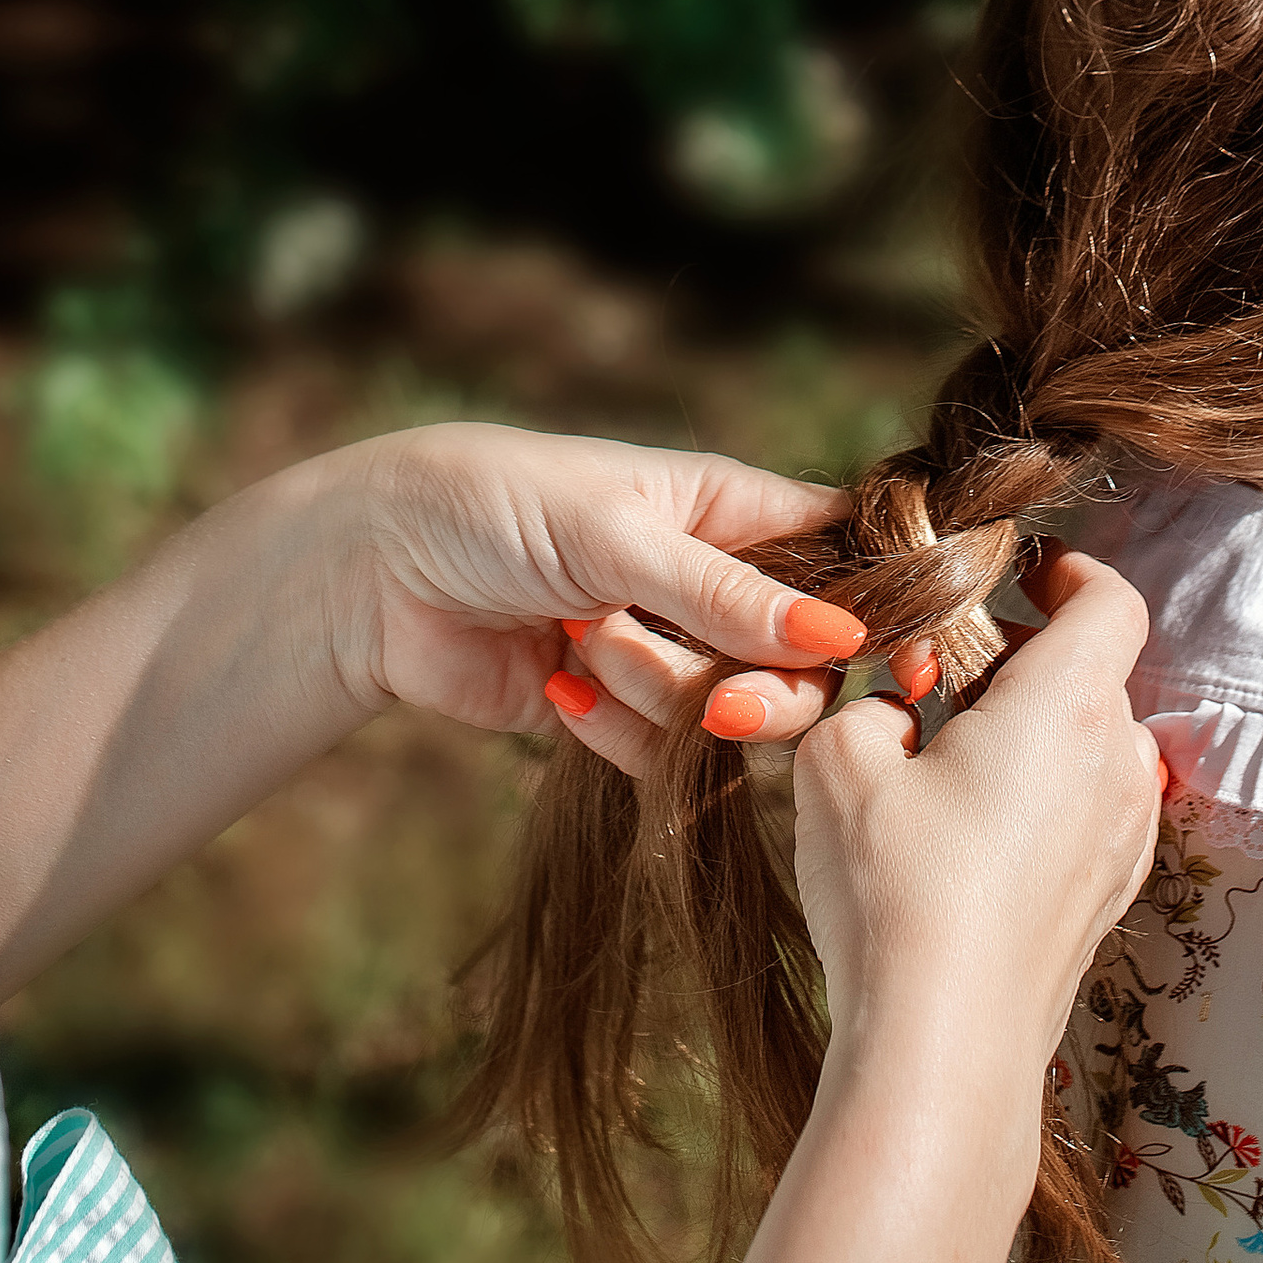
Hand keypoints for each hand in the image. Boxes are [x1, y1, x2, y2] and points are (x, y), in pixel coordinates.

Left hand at [319, 423, 863, 758]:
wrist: (376, 573)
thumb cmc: (497, 508)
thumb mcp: (616, 535)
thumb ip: (725, 593)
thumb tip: (841, 637)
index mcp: (729, 508)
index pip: (842, 554)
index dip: (874, 606)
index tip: (886, 661)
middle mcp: (712, 581)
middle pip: (802, 660)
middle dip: (762, 688)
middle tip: (718, 701)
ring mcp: (666, 650)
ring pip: (727, 713)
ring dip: (660, 696)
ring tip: (583, 642)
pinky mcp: (615, 712)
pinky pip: (660, 755)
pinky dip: (615, 734)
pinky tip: (556, 686)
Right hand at [792, 548, 1160, 1079]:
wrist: (940, 1048)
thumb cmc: (897, 893)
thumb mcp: (840, 762)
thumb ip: (869, 703)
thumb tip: (899, 713)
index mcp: (1070, 704)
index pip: (1111, 600)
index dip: (1068, 573)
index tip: (1020, 578)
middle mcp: (1118, 765)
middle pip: (1093, 673)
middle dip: (1021, 660)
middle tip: (938, 681)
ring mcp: (1124, 840)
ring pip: (1095, 747)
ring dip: (1036, 734)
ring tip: (951, 764)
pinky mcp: (1109, 902)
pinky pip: (1091, 813)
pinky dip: (1046, 799)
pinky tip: (971, 836)